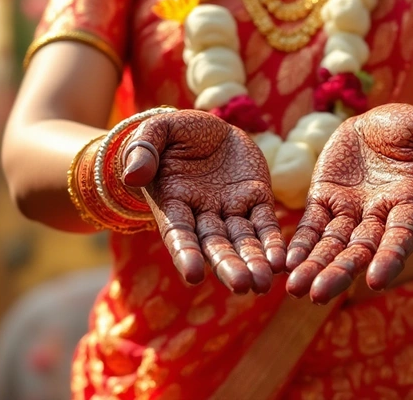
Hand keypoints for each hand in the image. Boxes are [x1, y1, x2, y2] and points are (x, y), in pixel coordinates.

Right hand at [121, 110, 285, 294]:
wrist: (208, 127)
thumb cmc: (175, 132)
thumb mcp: (157, 130)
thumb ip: (143, 149)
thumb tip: (132, 175)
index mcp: (173, 201)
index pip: (178, 232)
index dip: (185, 253)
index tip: (193, 275)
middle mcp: (202, 213)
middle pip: (214, 245)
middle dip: (228, 265)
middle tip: (243, 286)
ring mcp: (231, 208)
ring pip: (242, 240)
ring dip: (253, 262)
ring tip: (264, 283)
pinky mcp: (257, 197)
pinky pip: (265, 224)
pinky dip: (272, 243)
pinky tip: (281, 262)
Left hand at [286, 103, 412, 303]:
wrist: (382, 123)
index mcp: (408, 203)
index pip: (399, 237)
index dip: (389, 258)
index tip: (376, 281)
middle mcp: (377, 215)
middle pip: (359, 250)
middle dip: (339, 272)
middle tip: (317, 296)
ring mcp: (349, 209)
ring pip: (331, 244)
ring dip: (314, 266)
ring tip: (294, 289)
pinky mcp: (324, 198)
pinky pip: (311, 225)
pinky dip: (300, 243)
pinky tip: (286, 262)